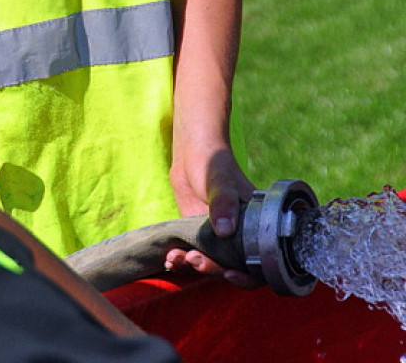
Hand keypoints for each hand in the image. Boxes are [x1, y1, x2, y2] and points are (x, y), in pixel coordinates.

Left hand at [166, 146, 258, 287]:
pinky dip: (182, 261)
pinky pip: (194, 256)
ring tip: (175, 258)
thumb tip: (225, 231)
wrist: (191, 153)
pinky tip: (170, 259)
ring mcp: (219, 239)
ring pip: (211, 265)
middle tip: (194, 258)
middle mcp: (240, 237)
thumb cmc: (214, 162)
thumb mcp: (219, 180)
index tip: (230, 274)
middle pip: (232, 269)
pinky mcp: (200, 236)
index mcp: (256, 227)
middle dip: (213, 269)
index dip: (247, 276)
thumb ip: (223, 202)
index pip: (260, 264)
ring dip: (193, 267)